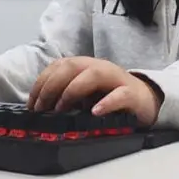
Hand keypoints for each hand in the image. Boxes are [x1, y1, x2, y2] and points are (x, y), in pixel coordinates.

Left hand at [27, 57, 161, 126]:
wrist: (146, 99)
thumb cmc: (111, 96)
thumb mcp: (86, 93)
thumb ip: (67, 94)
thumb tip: (41, 107)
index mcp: (86, 66)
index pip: (59, 65)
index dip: (41, 83)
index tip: (32, 104)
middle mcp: (100, 67)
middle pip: (72, 66)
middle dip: (51, 86)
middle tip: (41, 108)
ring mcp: (117, 79)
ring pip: (93, 74)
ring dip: (72, 90)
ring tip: (61, 108)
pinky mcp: (132, 94)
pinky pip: (120, 95)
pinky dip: (106, 103)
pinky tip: (95, 112)